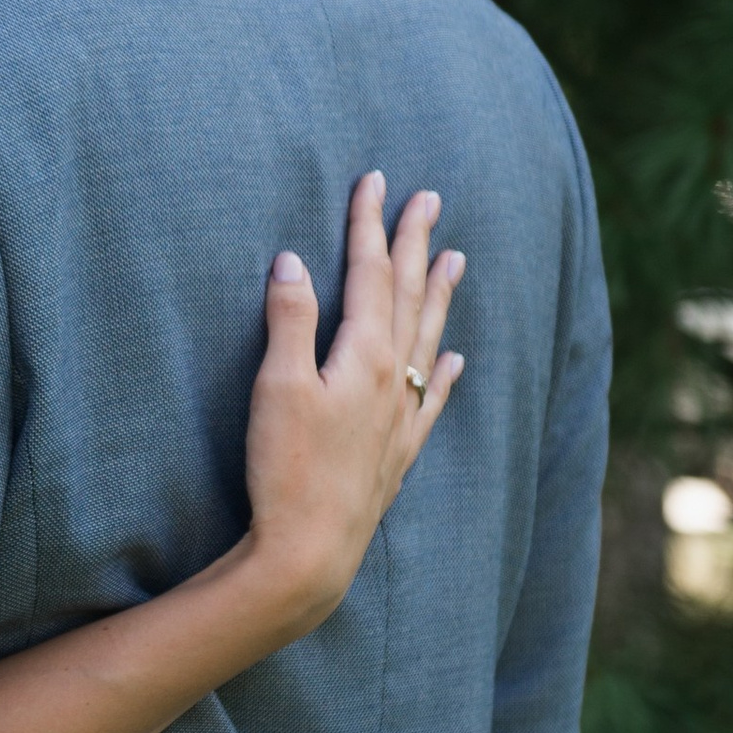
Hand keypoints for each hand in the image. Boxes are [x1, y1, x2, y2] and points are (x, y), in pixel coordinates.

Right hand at [231, 174, 463, 641]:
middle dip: (414, 243)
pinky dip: (445, 370)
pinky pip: (433, 397)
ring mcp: (401, 416)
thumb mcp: (277, 387)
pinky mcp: (398, 451)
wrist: (309, 552)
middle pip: (408, 296)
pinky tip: (455, 358)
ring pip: (428, 339)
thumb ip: (289, 320)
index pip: (369, 273)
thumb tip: (291, 260)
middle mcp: (394, 379)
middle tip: (429, 199)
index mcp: (365, 356)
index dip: (369, 224)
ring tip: (456, 257)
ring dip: (439, 294)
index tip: (375, 180)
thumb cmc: (286, 470)